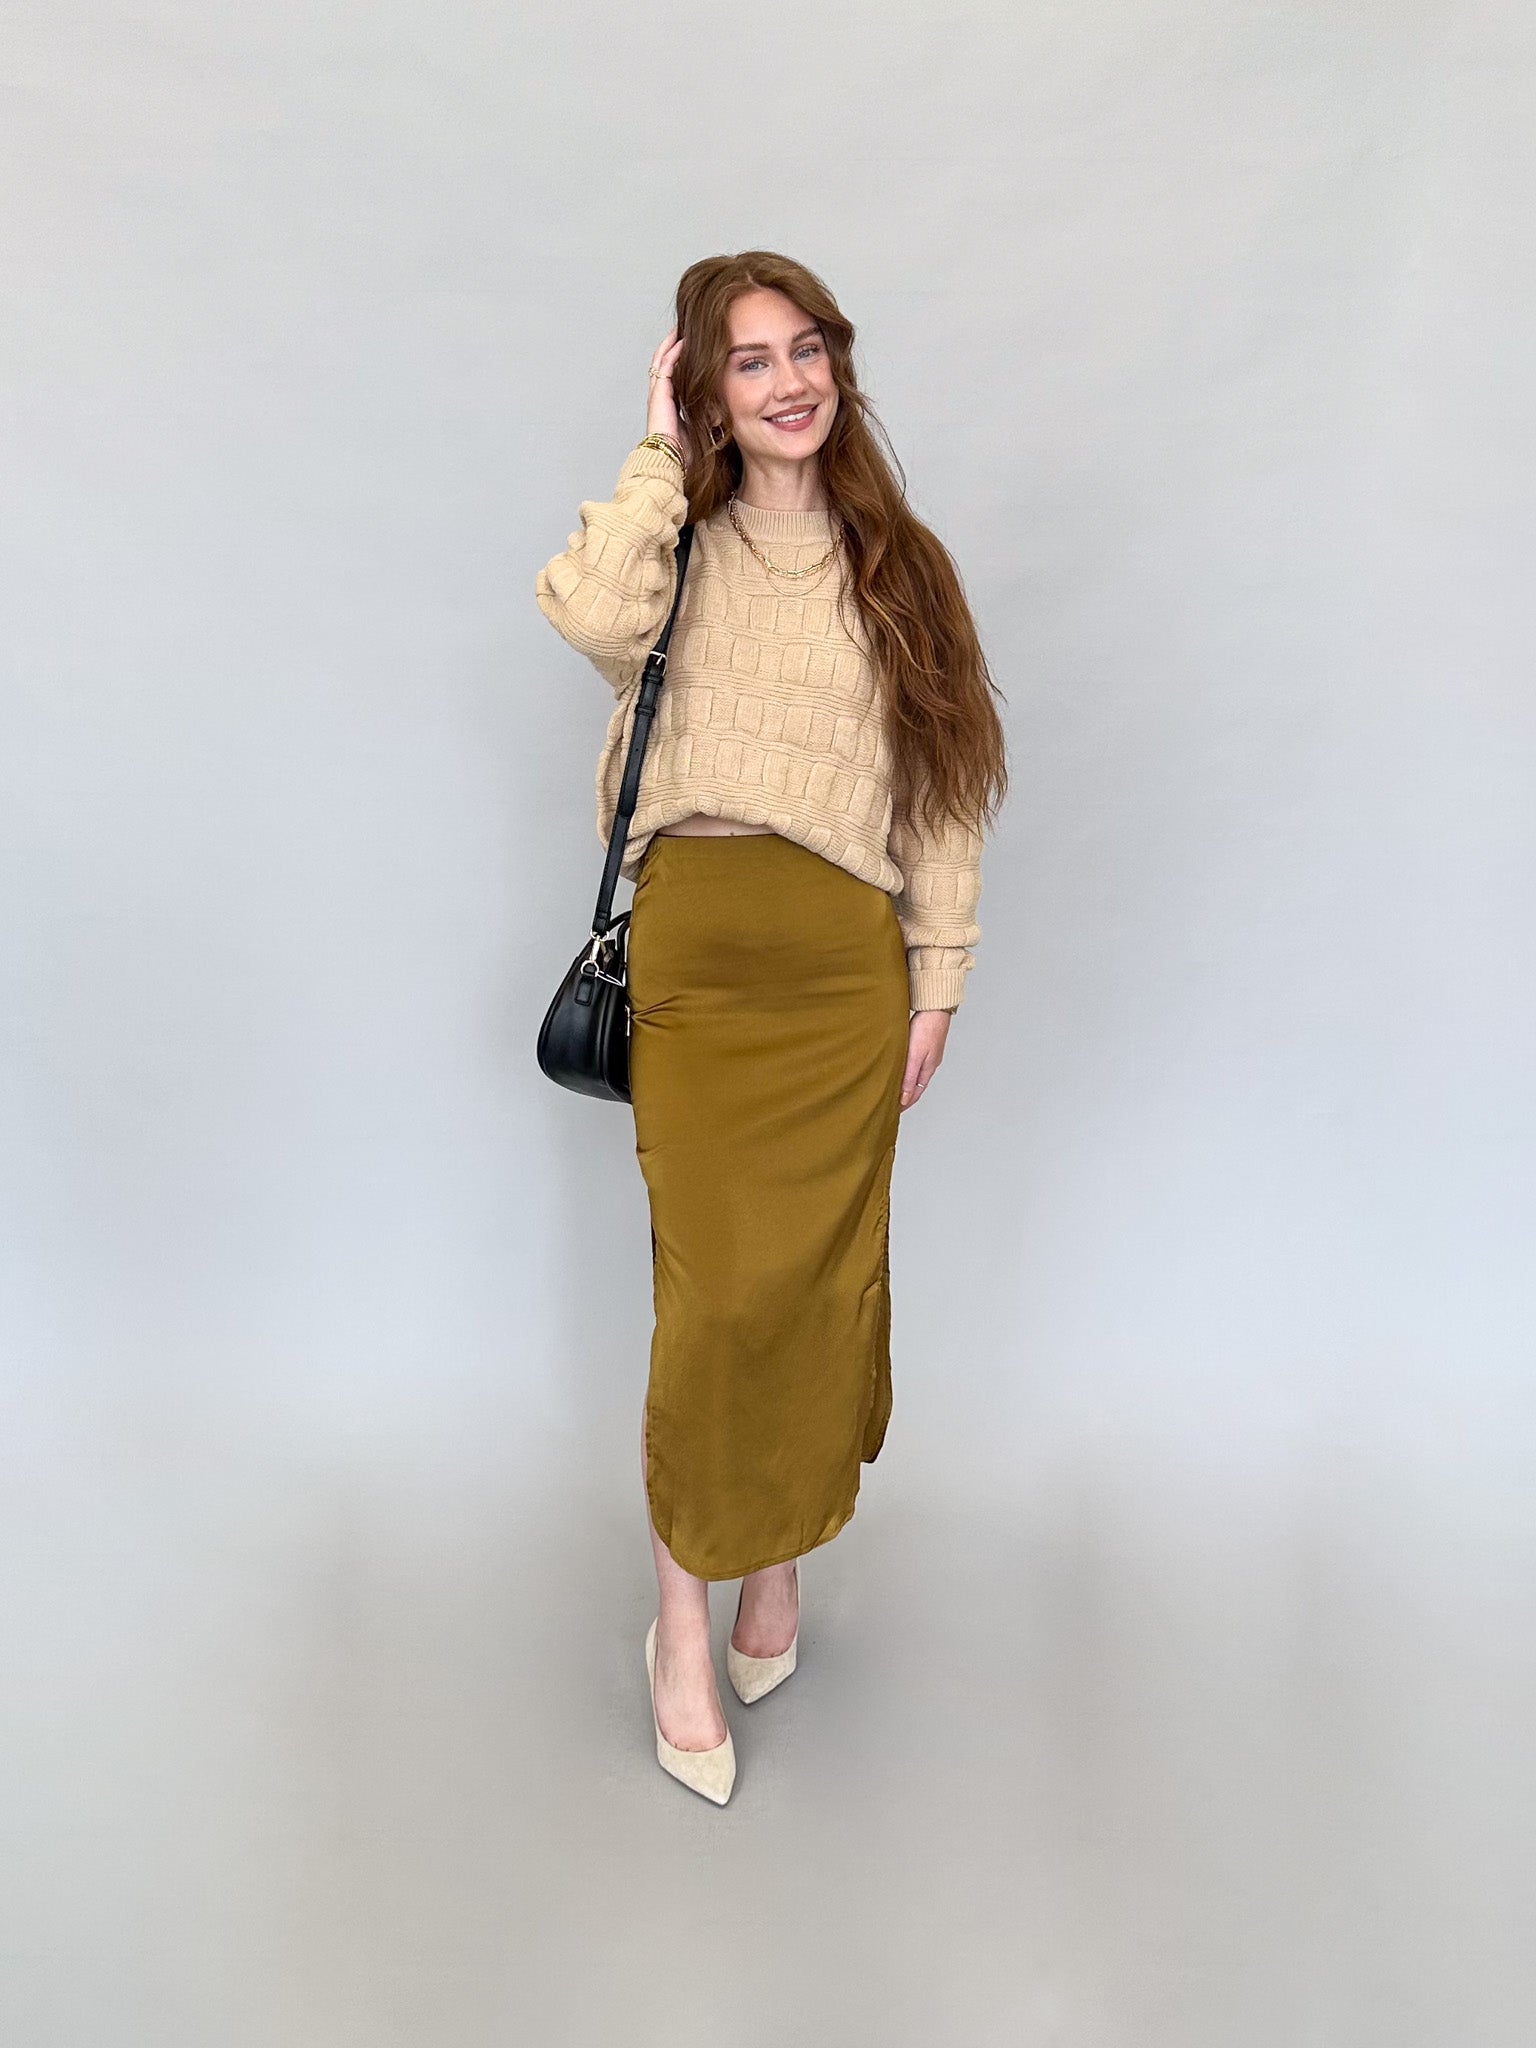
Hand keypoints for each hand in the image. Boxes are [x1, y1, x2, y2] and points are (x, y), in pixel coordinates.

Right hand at [647, 324, 692, 463]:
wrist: (671, 461)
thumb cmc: (683, 454)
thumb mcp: (699, 430)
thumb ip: (706, 418)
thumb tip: (722, 416)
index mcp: (668, 404)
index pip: (672, 374)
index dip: (679, 359)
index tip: (690, 347)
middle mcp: (660, 396)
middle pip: (663, 362)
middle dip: (672, 345)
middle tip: (682, 329)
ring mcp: (657, 394)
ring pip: (661, 360)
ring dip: (670, 343)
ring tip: (680, 328)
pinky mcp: (658, 394)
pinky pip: (665, 366)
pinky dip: (672, 352)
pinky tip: (681, 341)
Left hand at [900, 1009, 950, 1109]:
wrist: (935, 1007)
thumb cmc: (926, 1029)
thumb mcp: (915, 1056)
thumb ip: (909, 1077)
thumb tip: (904, 1098)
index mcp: (928, 1069)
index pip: (915, 1093)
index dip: (905, 1103)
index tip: (894, 1112)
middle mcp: (930, 1064)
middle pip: (916, 1085)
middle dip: (906, 1096)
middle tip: (892, 1104)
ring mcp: (929, 1054)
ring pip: (916, 1074)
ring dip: (906, 1083)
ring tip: (895, 1088)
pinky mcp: (925, 1044)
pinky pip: (915, 1063)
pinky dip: (908, 1070)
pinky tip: (902, 1067)